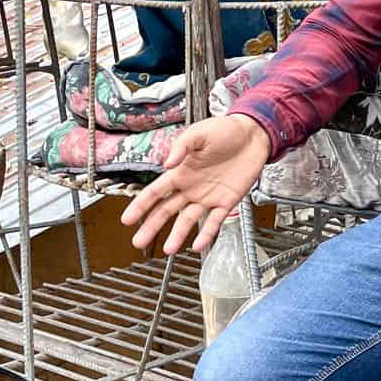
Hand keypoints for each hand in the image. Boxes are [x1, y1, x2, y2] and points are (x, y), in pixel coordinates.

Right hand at [120, 114, 270, 256]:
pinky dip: (206, 234)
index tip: (127, 219)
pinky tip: (197, 245)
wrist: (253, 135)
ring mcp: (208, 197)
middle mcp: (191, 187)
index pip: (155, 192)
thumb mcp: (198, 133)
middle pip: (166, 211)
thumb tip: (167, 163)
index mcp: (180, 172)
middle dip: (152, 226)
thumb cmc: (224, 130)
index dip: (140, 206)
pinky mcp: (227, 201)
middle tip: (139, 242)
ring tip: (168, 250)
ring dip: (177, 235)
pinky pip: (214, 222)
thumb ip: (181, 147)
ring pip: (188, 220)